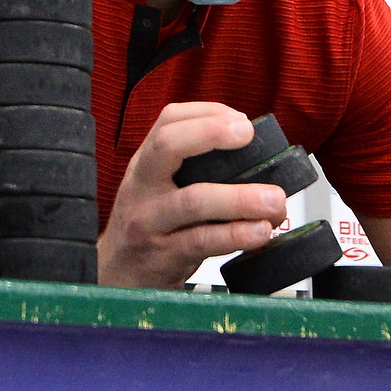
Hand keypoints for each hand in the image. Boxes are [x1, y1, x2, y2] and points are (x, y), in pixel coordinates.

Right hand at [97, 103, 287, 289]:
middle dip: (210, 133)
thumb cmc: (148, 228)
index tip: (242, 122)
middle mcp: (142, 188)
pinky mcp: (164, 255)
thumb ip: (191, 170)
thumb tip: (255, 156)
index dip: (207, 114)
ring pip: (193, 201)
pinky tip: (260, 232)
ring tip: (274, 200)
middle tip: (247, 135)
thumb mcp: (156, 190)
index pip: (168, 121)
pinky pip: (203, 241)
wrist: (116, 276)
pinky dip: (236, 235)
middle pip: (166, 146)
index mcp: (145, 165)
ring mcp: (150, 222)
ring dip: (240, 198)